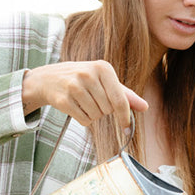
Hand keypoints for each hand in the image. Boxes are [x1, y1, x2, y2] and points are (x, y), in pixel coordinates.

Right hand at [22, 60, 147, 129]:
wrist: (49, 79)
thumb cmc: (82, 79)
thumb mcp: (104, 81)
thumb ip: (126, 94)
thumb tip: (145, 107)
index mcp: (103, 67)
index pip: (120, 100)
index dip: (125, 116)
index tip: (127, 127)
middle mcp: (89, 75)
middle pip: (108, 110)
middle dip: (103, 110)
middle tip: (93, 99)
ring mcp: (74, 87)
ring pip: (96, 116)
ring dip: (92, 114)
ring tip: (83, 101)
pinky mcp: (64, 100)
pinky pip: (83, 120)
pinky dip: (82, 119)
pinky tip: (76, 107)